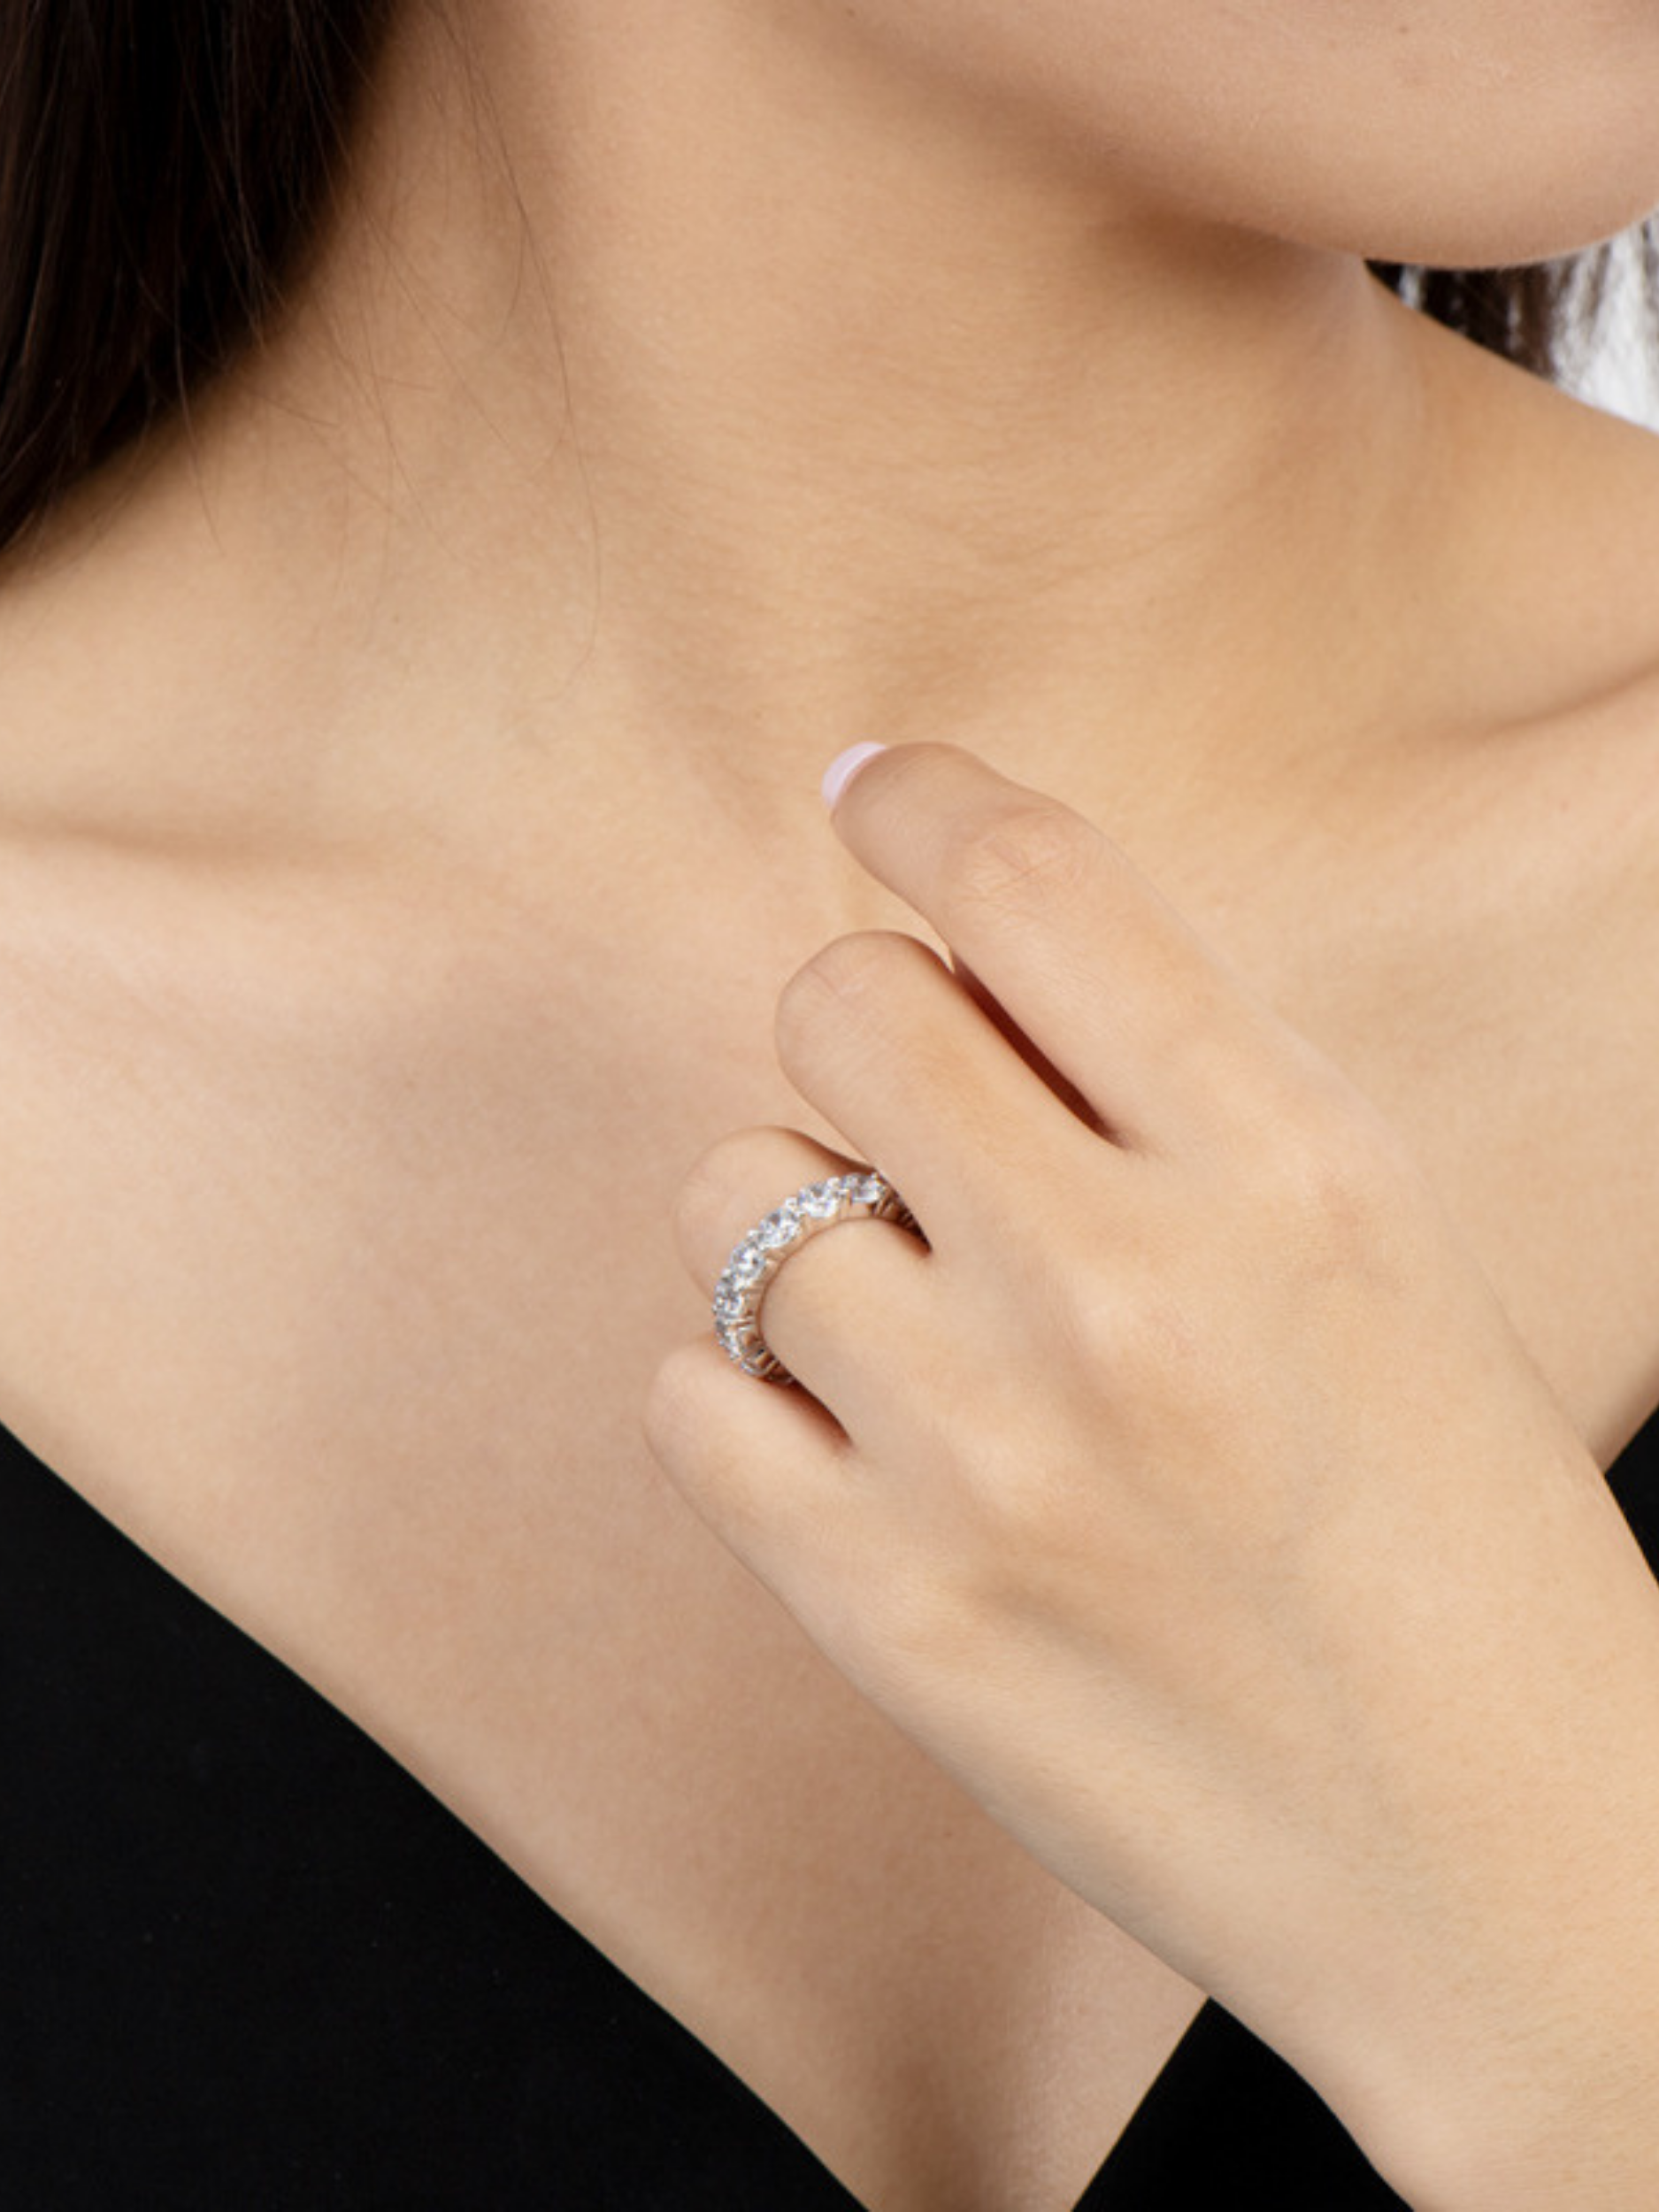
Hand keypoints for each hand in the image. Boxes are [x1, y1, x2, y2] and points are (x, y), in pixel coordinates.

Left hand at [644, 742, 1658, 2207]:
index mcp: (1292, 1167)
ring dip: (802, 1221)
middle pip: (842, 1003)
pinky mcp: (887, 1615)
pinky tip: (856, 1439)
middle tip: (919, 1114)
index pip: (1038, 884)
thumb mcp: (1373, 1245)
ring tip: (915, 1317)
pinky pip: (687, 1394)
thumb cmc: (1452, 1532)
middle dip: (864, 1026)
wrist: (1501, 1869)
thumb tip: (965, 937)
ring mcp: (990, 1461)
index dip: (923, 801)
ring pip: (734, 1193)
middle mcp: (1130, 1293)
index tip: (872, 790)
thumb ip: (1180, 1082)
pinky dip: (746, 1394)